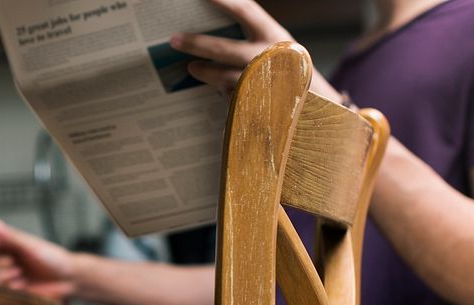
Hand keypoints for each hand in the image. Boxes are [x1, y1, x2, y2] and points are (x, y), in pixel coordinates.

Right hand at [0, 220, 77, 299]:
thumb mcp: (32, 246)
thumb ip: (12, 237)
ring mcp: (10, 274)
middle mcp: (8, 258)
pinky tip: (21, 284)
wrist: (69, 279)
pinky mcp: (15, 289)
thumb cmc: (54, 257)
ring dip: (3, 275)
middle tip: (11, 261)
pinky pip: (1, 289)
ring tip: (19, 272)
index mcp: (11, 244)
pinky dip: (8, 286)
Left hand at [169, 0, 339, 99]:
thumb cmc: (290, 69)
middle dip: (196, 44)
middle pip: (224, 49)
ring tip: (192, 68)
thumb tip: (211, 36)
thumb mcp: (278, 46)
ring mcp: (263, 83)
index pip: (246, 12)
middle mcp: (271, 57)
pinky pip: (230, 98)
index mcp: (276, 36)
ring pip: (223, 78)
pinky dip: (224, 93)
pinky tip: (221, 89)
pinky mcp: (257, 106)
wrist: (318, 105)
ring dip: (205, 72)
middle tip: (174, 40)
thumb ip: (252, 38)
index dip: (224, 1)